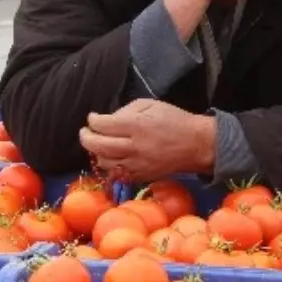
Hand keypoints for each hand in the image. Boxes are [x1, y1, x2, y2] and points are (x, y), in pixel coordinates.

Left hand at [79, 99, 215, 182]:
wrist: (196, 145)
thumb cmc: (174, 120)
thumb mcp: (151, 105)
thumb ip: (126, 110)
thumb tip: (108, 119)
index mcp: (136, 126)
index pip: (102, 125)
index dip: (93, 120)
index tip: (93, 118)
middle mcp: (134, 147)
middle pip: (97, 146)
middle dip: (86, 138)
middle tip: (85, 132)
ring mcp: (137, 165)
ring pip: (104, 162)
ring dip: (96, 152)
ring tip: (99, 143)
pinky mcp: (141, 176)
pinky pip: (117, 173)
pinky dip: (110, 165)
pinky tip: (112, 156)